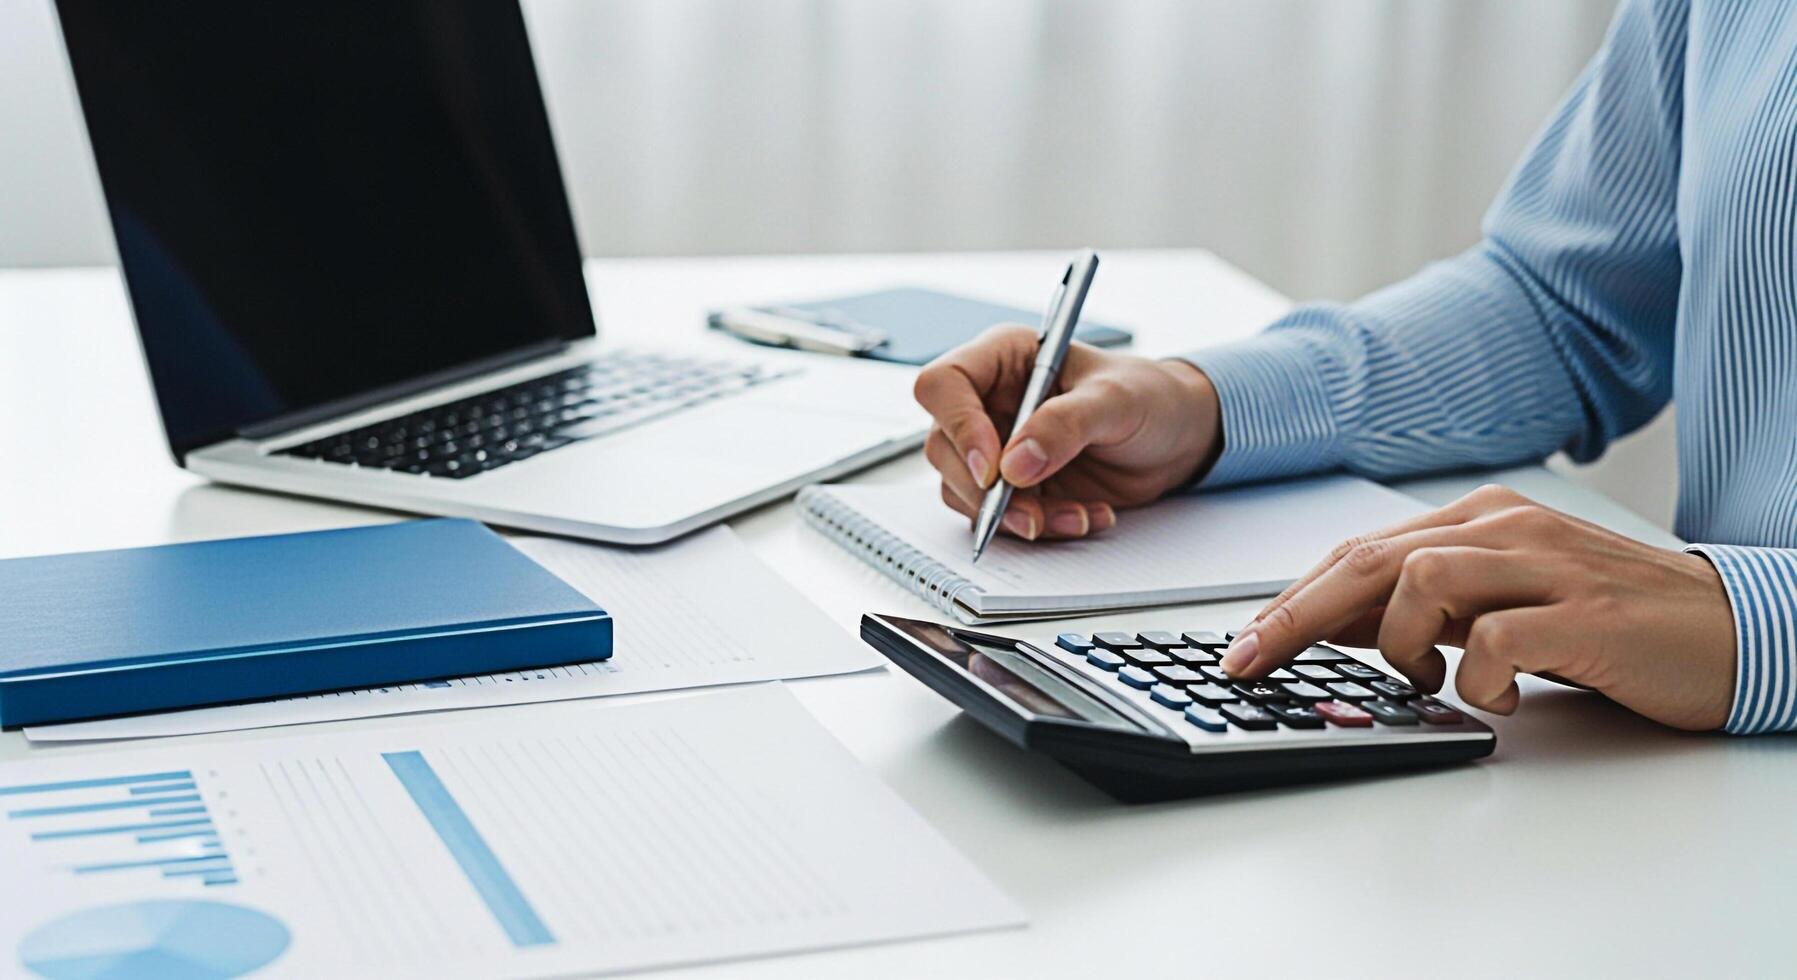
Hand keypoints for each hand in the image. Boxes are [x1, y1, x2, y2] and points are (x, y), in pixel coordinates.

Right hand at [913, 325, 1222, 539]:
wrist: (1177, 439)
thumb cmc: (1150, 397)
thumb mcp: (1116, 400)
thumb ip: (1066, 425)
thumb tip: (1015, 463)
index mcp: (1004, 359)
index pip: (945, 384)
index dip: (959, 426)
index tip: (994, 469)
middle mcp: (990, 402)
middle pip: (945, 447)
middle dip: (985, 490)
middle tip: (1030, 513)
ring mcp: (998, 448)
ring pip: (965, 491)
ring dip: (1015, 516)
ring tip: (1075, 515)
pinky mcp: (1013, 488)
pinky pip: (999, 517)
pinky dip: (1038, 527)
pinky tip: (1082, 516)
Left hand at [1219, 484, 1735, 729]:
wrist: (1732, 628)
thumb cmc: (1611, 620)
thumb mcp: (1504, 603)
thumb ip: (1430, 608)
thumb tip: (1339, 632)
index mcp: (1480, 519)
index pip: (1359, 551)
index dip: (1290, 599)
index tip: (1243, 643)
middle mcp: (1505, 528)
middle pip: (1368, 559)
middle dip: (1294, 616)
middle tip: (1249, 661)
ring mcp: (1545, 565)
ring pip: (1421, 580)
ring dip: (1398, 643)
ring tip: (1424, 679)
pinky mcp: (1583, 612)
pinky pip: (1495, 637)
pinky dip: (1474, 676)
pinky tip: (1494, 697)